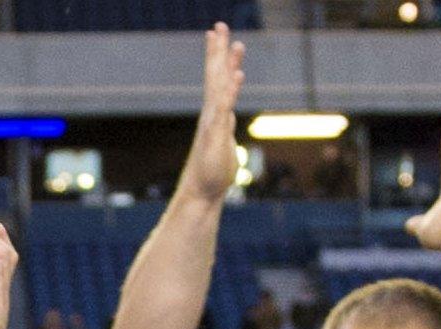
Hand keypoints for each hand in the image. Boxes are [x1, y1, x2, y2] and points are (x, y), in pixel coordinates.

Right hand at [177, 23, 246, 204]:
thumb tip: (227, 117)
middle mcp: (212, 113)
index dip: (219, 57)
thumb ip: (224, 127)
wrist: (203, 191)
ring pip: (220, 88)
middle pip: (215, 76)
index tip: (219, 36)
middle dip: (218, 50)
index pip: (218, 79)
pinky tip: (237, 76)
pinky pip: (224, 108)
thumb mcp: (223, 143)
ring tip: (235, 43)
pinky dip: (230, 91)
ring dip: (227, 65)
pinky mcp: (216, 134)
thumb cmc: (213, 172)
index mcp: (215, 113)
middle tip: (220, 25)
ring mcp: (213, 123)